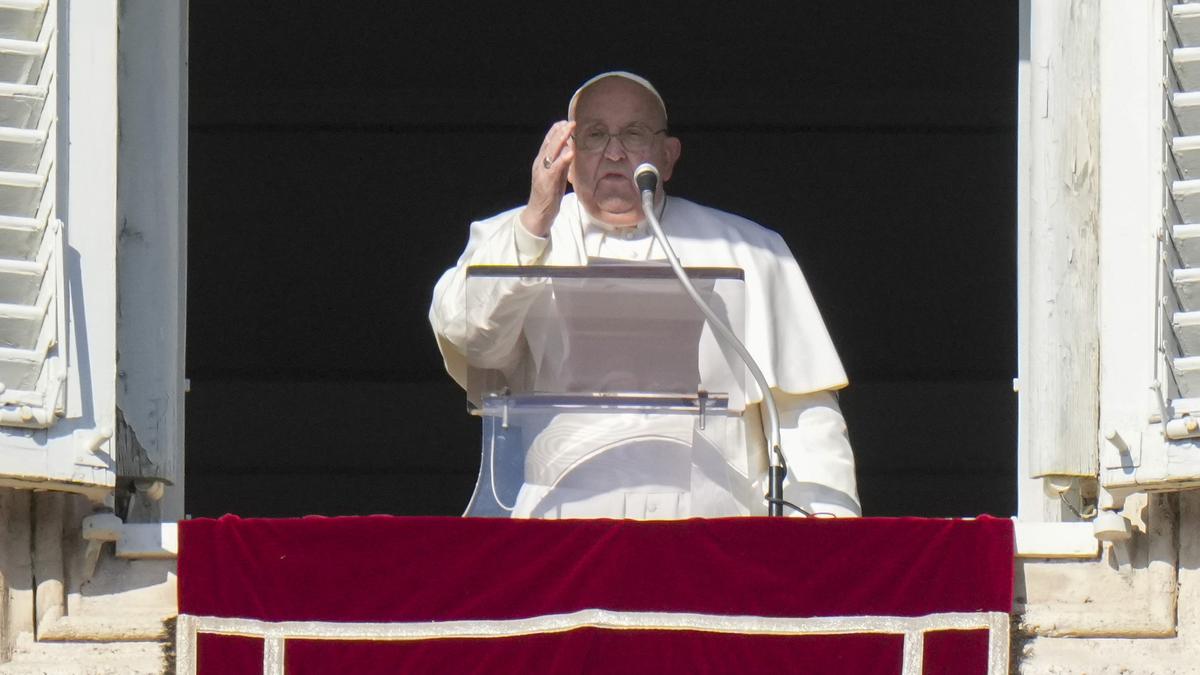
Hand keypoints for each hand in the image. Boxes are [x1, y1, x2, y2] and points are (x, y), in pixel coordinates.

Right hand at [520, 120, 574, 236]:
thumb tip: (570, 151)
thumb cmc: (549, 196)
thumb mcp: (557, 176)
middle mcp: (540, 164)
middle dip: (560, 131)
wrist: (539, 214)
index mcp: (542, 162)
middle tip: (570, 121)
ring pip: (551, 152)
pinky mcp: (547, 182)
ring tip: (570, 129)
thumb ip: (562, 164)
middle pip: (550, 143)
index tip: (565, 121)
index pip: (548, 142)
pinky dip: (563, 159)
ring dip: (561, 139)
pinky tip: (570, 152)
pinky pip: (555, 168)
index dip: (556, 131)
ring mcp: (542, 172)